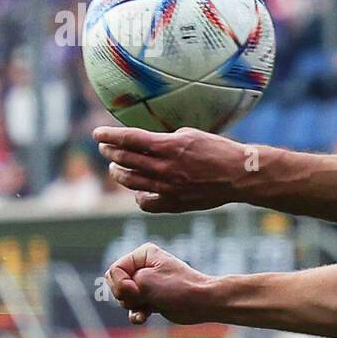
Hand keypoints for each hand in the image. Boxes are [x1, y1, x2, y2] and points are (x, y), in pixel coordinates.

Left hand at [94, 125, 256, 212]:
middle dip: (110, 152)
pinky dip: (138, 196)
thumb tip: (145, 140)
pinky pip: (146, 203)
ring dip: (118, 173)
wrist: (239, 175)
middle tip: (105, 148)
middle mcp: (164, 168)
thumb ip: (165, 138)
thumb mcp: (190, 134)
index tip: (97, 134)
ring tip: (115, 169)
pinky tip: (138, 191)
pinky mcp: (174, 203)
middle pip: (125, 159)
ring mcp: (168, 188)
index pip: (128, 139)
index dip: (109, 136)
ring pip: (130, 181)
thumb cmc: (218, 150)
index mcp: (168, 146)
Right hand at [103, 242, 216, 324]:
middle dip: (127, 295)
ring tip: (150, 303)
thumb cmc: (177, 288)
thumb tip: (122, 293)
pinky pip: (133, 308)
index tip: (138, 289)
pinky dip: (136, 314)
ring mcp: (147, 284)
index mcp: (143, 255)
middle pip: (116, 284)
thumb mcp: (144, 281)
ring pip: (123, 298)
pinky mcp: (151, 299)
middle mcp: (143, 267)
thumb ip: (123, 284)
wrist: (202, 303)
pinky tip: (143, 317)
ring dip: (133, 305)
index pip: (114, 270)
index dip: (121, 284)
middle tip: (144, 296)